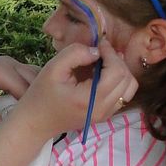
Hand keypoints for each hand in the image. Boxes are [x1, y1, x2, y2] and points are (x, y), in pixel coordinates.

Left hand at [0, 56, 39, 128]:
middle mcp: (11, 63)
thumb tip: (0, 126)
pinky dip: (35, 88)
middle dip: (42, 99)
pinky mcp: (12, 66)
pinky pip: (31, 76)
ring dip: (41, 92)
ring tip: (42, 112)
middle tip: (45, 120)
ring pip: (37, 76)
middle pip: (38, 80)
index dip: (34, 107)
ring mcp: (12, 63)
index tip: (37, 123)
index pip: (27, 90)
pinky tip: (35, 104)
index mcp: (2, 71)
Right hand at [6, 40, 136, 138]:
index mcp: (90, 99)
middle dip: (117, 60)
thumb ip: (75, 54)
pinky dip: (118, 80)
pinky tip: (101, 74)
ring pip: (129, 87)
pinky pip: (123, 95)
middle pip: (127, 79)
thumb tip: (96, 51)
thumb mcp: (53, 68)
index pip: (116, 72)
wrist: (36, 122)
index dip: (111, 53)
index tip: (99, 43)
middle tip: (101, 51)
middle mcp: (103, 109)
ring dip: (120, 70)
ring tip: (104, 62)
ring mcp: (106, 114)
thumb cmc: (41, 94)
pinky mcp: (105, 115)